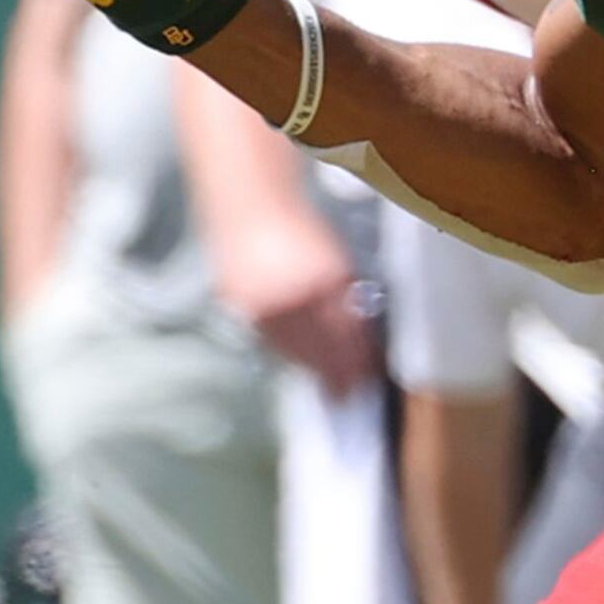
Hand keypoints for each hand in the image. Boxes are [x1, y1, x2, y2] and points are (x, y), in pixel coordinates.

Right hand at [211, 190, 375, 392]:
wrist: (250, 207)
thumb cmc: (301, 229)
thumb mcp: (337, 263)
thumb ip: (346, 298)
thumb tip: (358, 335)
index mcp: (317, 284)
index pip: (342, 335)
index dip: (355, 362)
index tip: (366, 382)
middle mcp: (286, 299)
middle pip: (313, 350)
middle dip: (330, 374)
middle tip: (345, 396)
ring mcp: (257, 305)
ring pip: (286, 349)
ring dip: (306, 367)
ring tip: (322, 380)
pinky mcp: (237, 306)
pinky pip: (266, 337)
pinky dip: (283, 351)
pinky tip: (295, 357)